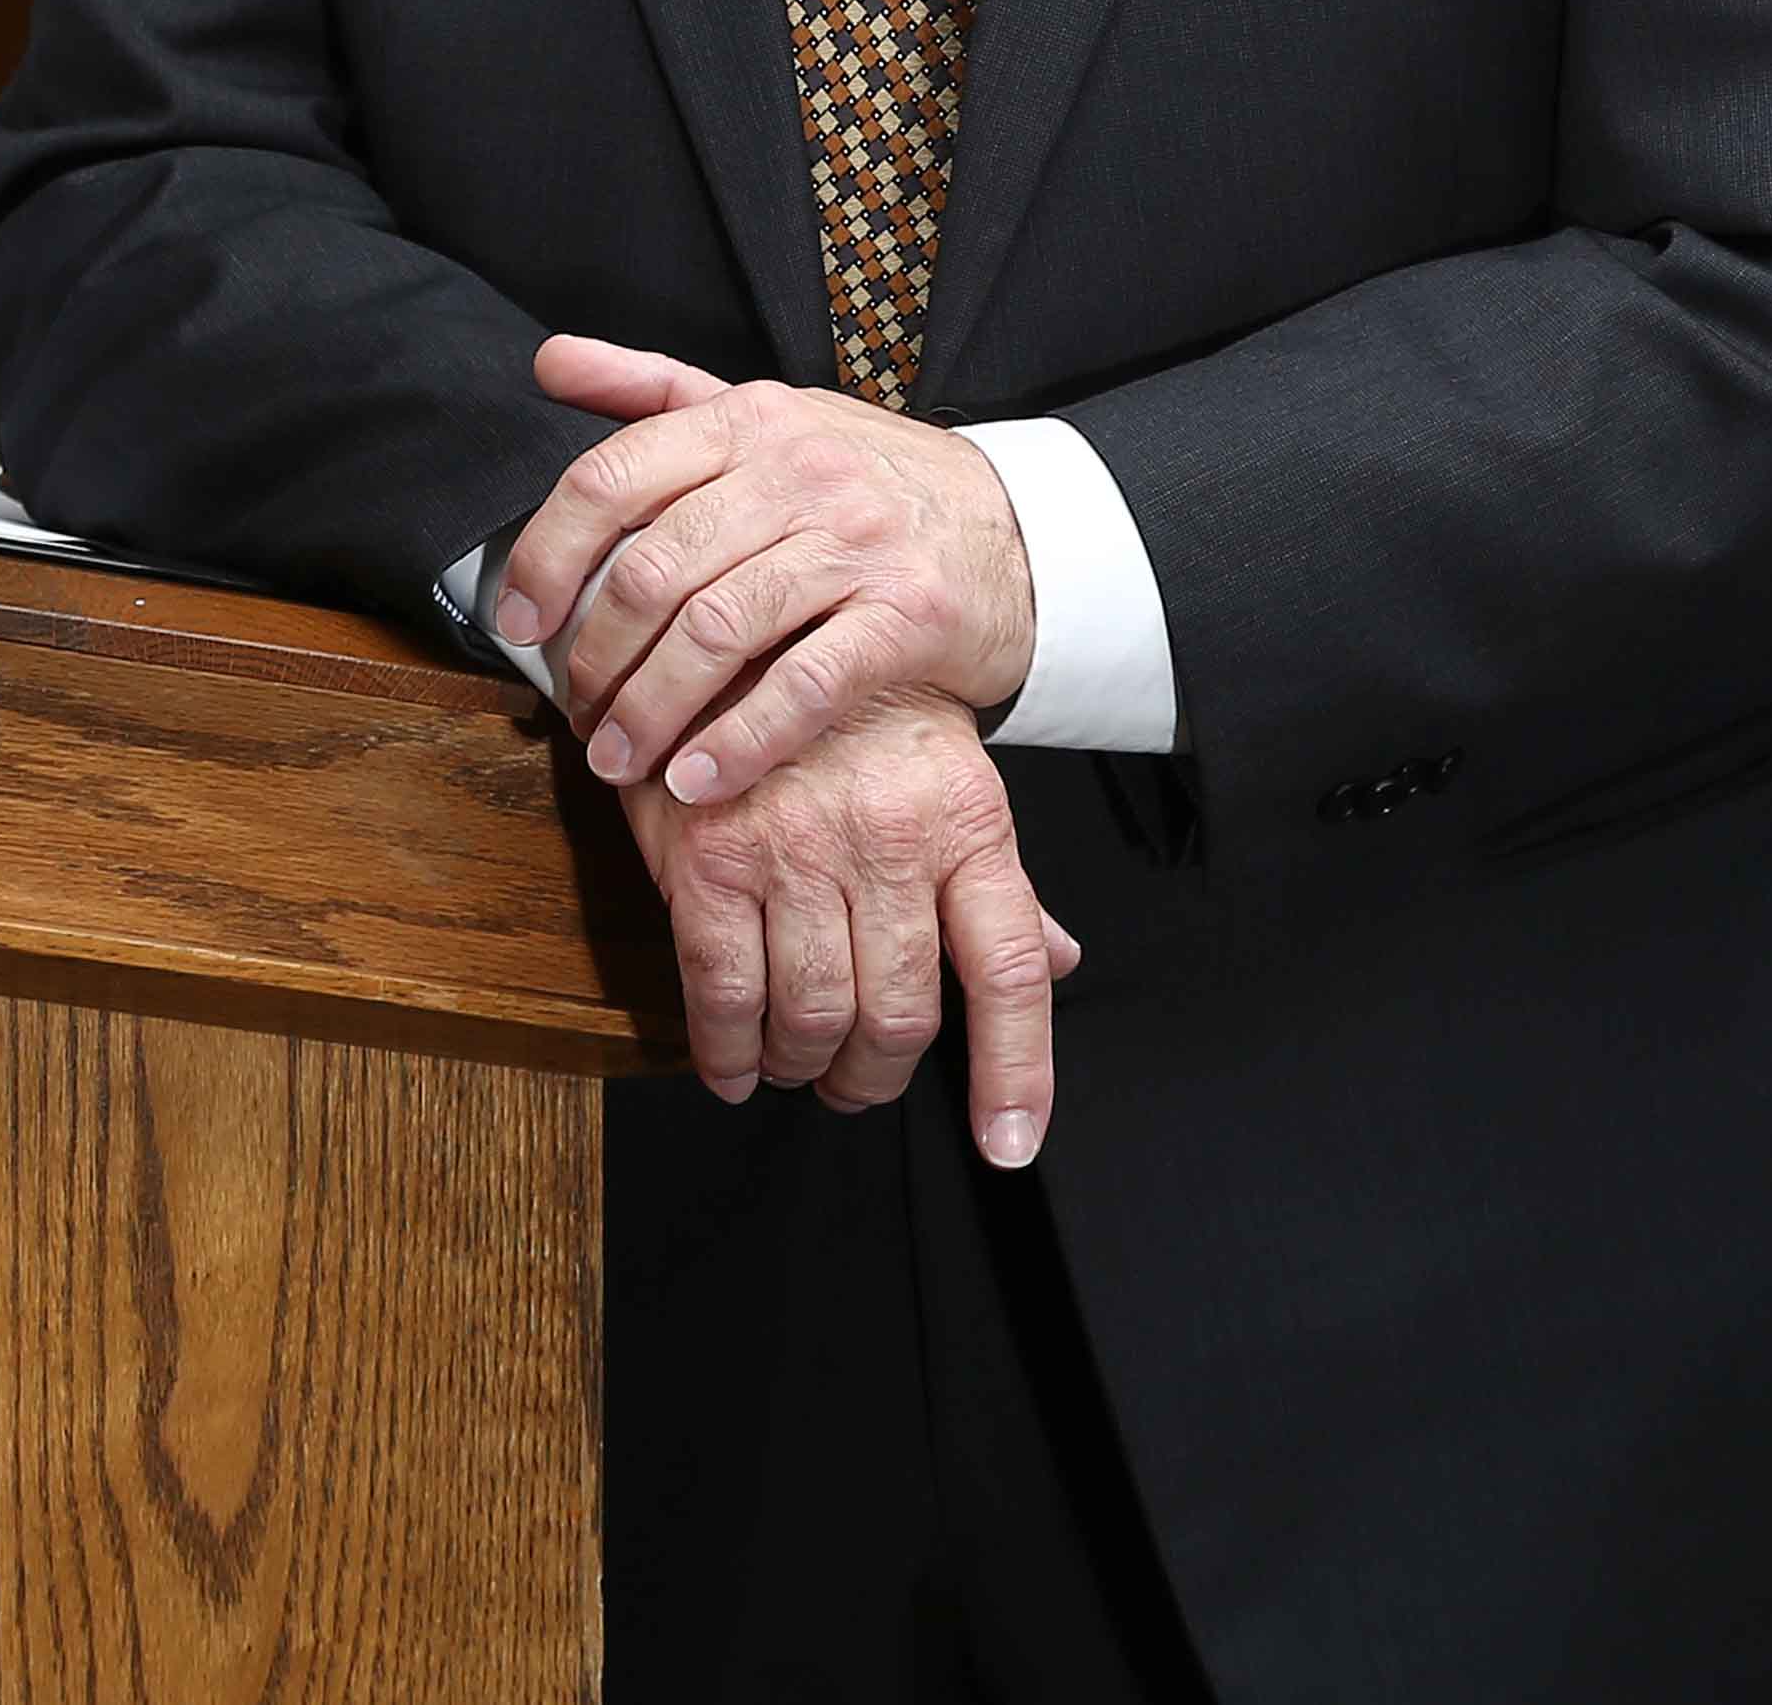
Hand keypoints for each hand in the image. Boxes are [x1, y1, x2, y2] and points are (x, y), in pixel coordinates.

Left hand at [496, 338, 1038, 800]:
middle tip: (576, 713)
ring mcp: (858, 542)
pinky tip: (696, 780)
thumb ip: (654, 390)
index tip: (520, 622)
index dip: (549, 556)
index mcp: (750, 419)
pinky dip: (737, 743)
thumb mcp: (768, 415)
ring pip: (717, 634)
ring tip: (619, 759)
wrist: (1016, 529)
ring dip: (651, 712)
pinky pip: (802, 689)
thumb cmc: (869, 480)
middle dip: (597, 657)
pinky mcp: (906, 616)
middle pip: (656, 571)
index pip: (615, 478)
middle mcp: (800, 470)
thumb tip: (548, 359)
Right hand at [626, 694, 1082, 1162]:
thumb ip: (997, 882)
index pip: (1011, 969)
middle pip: (902, 1012)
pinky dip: (729, 1050)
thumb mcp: (947, 775)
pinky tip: (734, 1064)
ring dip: (805, 1065)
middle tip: (857, 1080)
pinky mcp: (711, 858)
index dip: (1017, 1070)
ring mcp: (798, 848)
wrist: (737, 627)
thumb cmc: (854, 712)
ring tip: (797, 1064)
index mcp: (966, 820)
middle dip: (877, 1074)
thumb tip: (1060, 959)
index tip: (1008, 1144)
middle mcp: (890, 839)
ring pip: (815, 1014)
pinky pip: (725, 991)